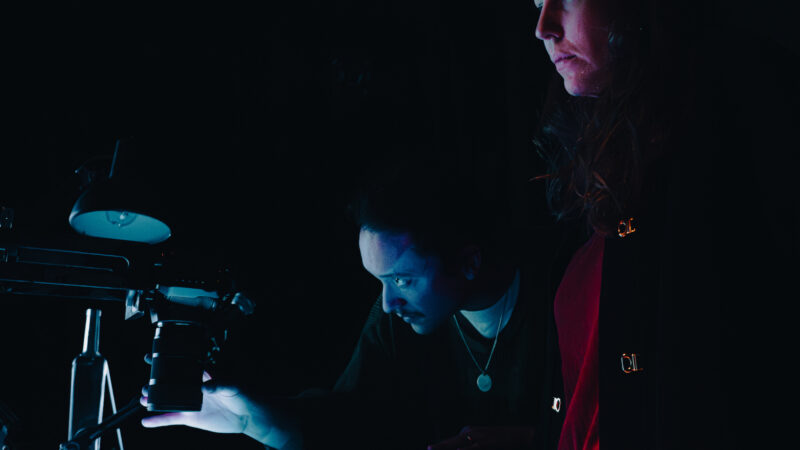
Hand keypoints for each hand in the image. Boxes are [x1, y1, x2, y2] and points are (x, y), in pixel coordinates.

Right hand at [139, 355, 299, 448]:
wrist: (247, 415)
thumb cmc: (243, 394)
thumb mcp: (233, 386)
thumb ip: (219, 384)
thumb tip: (205, 387)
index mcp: (202, 375)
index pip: (180, 365)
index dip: (165, 361)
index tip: (150, 356)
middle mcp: (193, 388)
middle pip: (169, 383)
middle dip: (154, 383)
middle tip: (145, 385)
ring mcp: (190, 402)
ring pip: (167, 401)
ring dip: (153, 400)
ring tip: (142, 399)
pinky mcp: (191, 417)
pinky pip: (171, 418)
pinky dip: (158, 420)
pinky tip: (146, 422)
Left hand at [427, 425, 535, 449]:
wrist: (517, 435)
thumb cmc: (499, 440)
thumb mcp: (482, 442)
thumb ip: (470, 445)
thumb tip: (459, 449)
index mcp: (467, 432)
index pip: (449, 441)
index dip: (440, 447)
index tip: (430, 449)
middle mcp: (470, 432)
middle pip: (450, 441)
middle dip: (439, 447)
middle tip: (428, 449)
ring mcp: (477, 436)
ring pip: (458, 444)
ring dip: (448, 448)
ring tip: (436, 449)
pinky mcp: (486, 442)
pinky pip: (473, 447)